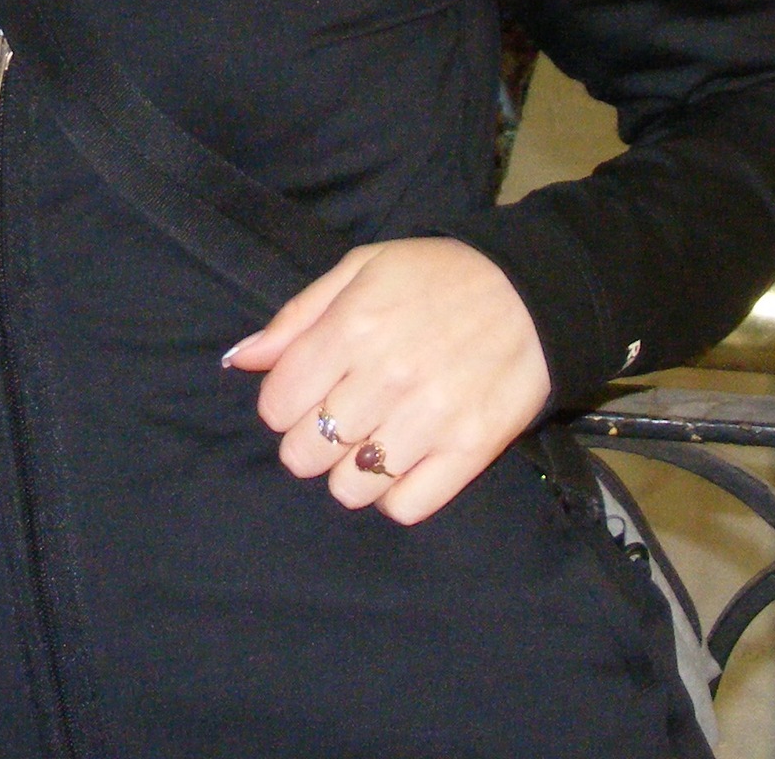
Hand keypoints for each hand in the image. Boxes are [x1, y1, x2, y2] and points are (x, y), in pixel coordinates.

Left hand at [222, 238, 549, 524]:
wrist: (534, 292)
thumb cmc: (439, 276)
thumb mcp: (362, 269)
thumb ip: (297, 316)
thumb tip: (240, 360)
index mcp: (353, 328)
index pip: (278, 404)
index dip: (282, 405)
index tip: (305, 395)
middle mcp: (386, 378)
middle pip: (304, 453)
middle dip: (309, 441)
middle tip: (336, 421)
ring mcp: (429, 420)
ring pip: (348, 487)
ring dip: (349, 472)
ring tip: (370, 442)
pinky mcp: (470, 451)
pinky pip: (404, 506)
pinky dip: (393, 495)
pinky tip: (400, 463)